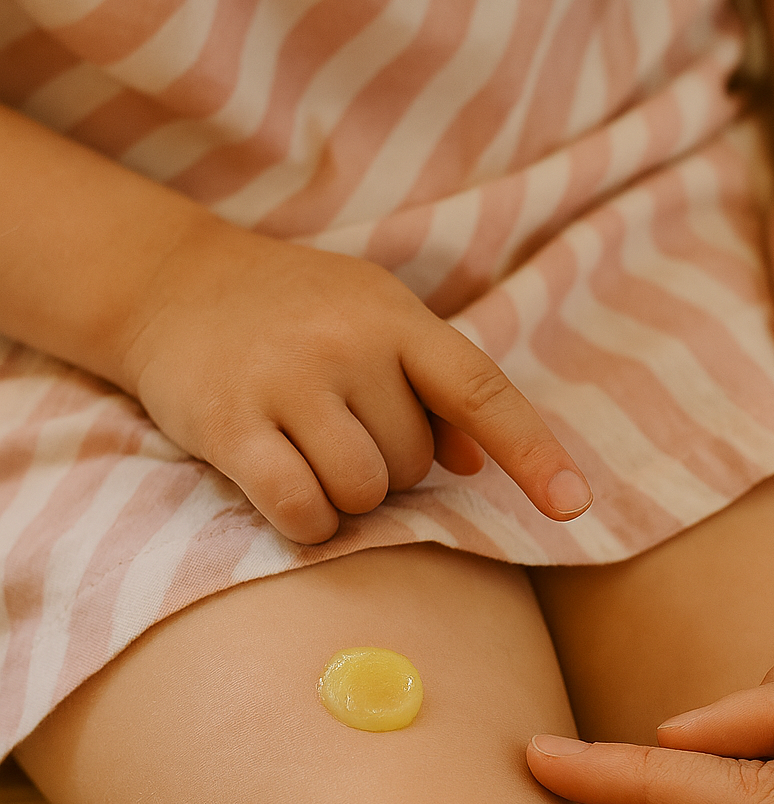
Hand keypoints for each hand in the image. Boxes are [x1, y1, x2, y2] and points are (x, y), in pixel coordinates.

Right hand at [121, 215, 591, 543]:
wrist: (171, 281)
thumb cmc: (290, 310)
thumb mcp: (370, 318)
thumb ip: (428, 387)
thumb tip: (474, 466)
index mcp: (396, 318)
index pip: (480, 392)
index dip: (532, 453)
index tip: (573, 507)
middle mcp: (347, 344)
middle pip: (411, 465)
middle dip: (388, 469)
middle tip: (341, 431)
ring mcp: (288, 382)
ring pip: (362, 493)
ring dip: (346, 498)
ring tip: (310, 455)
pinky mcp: (231, 423)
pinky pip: (301, 509)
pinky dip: (309, 523)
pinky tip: (290, 496)